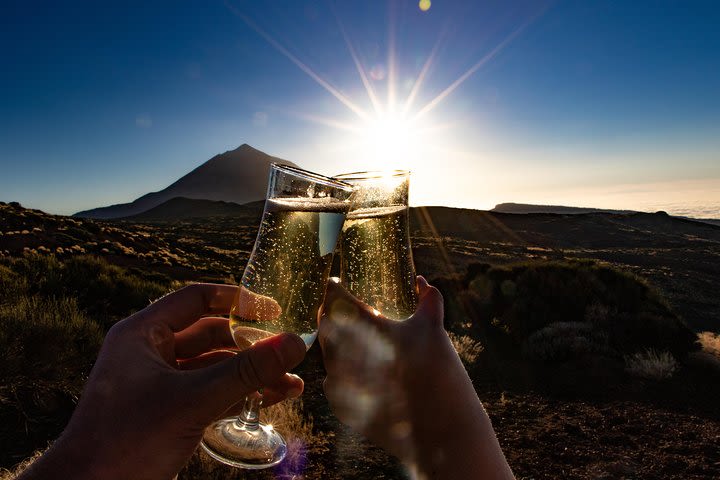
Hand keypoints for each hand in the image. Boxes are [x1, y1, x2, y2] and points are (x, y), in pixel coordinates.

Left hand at [19, 283, 306, 479]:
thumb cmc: (127, 440)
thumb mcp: (193, 400)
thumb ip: (246, 372)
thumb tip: (294, 344)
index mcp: (143, 334)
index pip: (196, 300)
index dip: (237, 300)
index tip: (273, 309)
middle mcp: (150, 353)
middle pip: (211, 334)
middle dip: (251, 344)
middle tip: (286, 349)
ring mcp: (160, 385)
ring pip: (215, 368)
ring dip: (251, 374)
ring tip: (291, 382)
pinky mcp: (169, 412)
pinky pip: (211, 394)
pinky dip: (240, 395)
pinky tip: (273, 399)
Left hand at [319, 277, 513, 478]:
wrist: (441, 432)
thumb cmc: (441, 375)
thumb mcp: (435, 330)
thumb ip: (429, 299)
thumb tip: (420, 281)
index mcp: (368, 330)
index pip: (334, 299)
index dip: (332, 288)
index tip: (336, 284)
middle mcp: (347, 354)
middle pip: (325, 325)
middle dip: (332, 314)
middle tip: (344, 310)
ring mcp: (340, 382)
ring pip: (327, 352)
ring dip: (336, 342)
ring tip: (356, 339)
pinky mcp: (341, 405)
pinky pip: (332, 379)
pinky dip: (342, 370)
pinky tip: (361, 370)